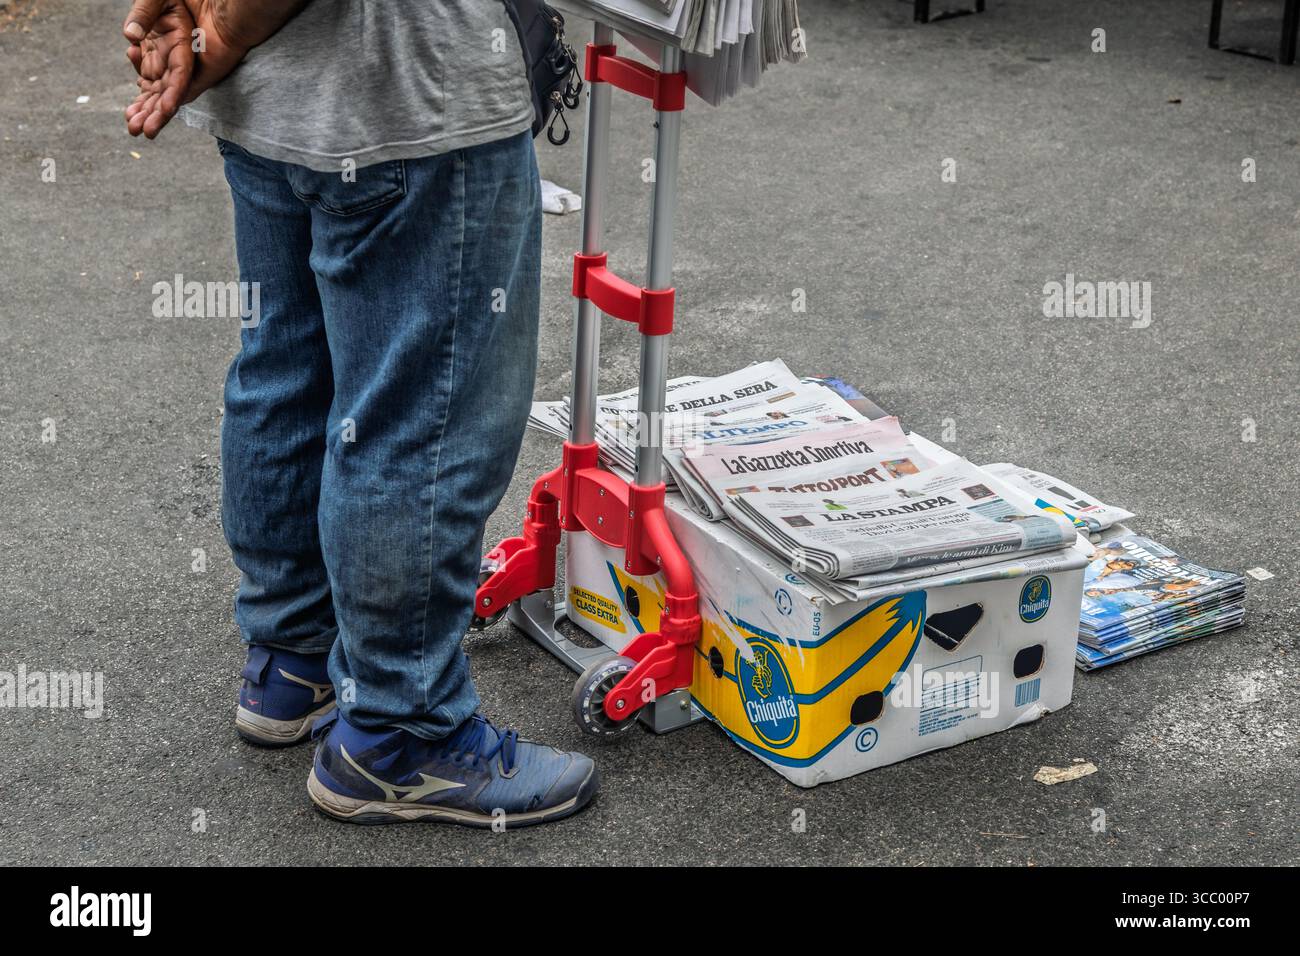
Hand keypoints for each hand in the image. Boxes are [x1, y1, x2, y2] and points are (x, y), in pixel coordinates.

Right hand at [123, 0, 247, 138]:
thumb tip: (129, 37)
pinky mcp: (206, 72)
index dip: (140, 94)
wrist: (224, 3)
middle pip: (158, 93)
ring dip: (155, 113)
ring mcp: (192, 70)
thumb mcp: (157, 0)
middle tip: (132, 128)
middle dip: (144, 112)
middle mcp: (176, 63)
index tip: (129, 109)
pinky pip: (187, 88)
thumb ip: (142, 15)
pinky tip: (163, 110)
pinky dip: (174, 99)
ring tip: (141, 131)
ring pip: (169, 96)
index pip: (149, 78)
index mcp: (164, 49)